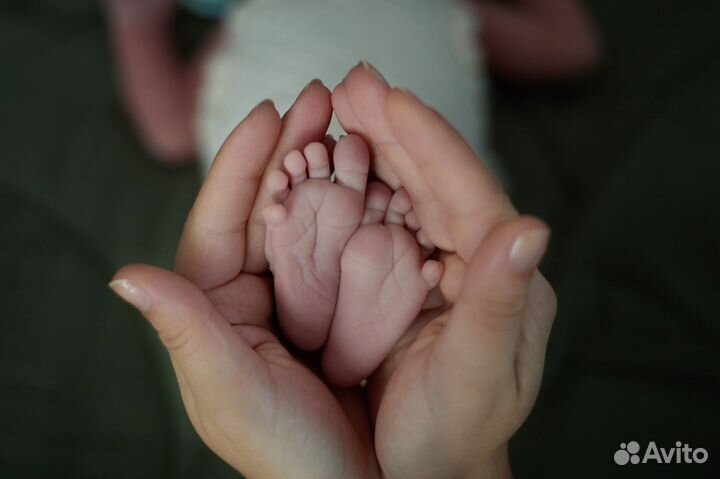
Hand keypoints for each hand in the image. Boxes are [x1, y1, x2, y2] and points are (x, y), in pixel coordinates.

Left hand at [111, 82, 379, 478]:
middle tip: (320, 101)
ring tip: (350, 126)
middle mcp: (251, 293)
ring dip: (324, 170)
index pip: (220, 223)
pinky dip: (356, 209)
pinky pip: (342, 246)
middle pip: (265, 208)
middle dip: (288, 152)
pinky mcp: (337, 304)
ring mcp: (297, 295)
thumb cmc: (285, 453)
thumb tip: (126, 276)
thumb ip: (185, 332)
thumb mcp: (230, 391)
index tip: (269, 113)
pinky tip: (376, 178)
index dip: (241, 166)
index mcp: (215, 308)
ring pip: (305, 219)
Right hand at [333, 63, 556, 477]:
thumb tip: (531, 225)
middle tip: (353, 85)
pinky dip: (367, 184)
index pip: (470, 194)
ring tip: (344, 108)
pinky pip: (391, 220)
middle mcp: (479, 262)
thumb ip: (502, 303)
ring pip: (413, 193)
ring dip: (380, 147)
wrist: (430, 466)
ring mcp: (444, 267)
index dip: (431, 144)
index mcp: (502, 279)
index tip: (390, 99)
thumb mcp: (477, 375)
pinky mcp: (414, 278)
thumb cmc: (453, 433)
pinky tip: (342, 161)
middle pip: (439, 181)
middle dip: (398, 130)